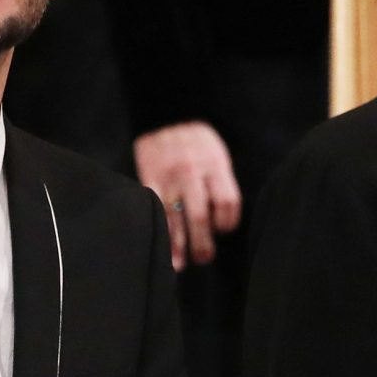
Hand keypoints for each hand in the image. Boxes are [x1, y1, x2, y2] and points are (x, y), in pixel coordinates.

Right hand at [133, 121, 241, 271]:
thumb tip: (221, 221)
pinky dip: (159, 229)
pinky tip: (162, 247)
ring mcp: (169, 175)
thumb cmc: (197, 140)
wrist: (167, 111)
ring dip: (179, 245)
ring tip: (182, 264)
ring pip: (175, 218)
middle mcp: (193, 171)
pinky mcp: (149, 176)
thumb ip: (219, 182)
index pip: (227, 202)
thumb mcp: (217, 153)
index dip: (226, 222)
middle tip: (204, 257)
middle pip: (201, 216)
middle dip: (203, 243)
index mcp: (215, 164)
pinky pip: (154, 208)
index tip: (222, 230)